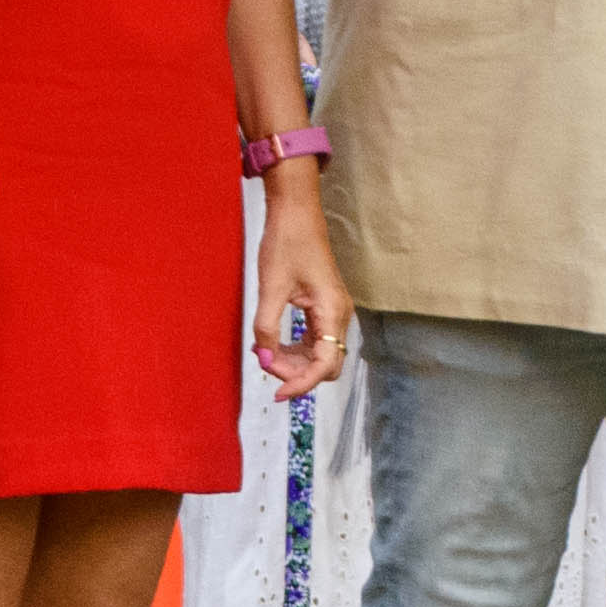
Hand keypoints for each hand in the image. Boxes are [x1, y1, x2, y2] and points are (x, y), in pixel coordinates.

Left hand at [251, 175, 351, 399]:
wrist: (296, 212)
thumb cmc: (285, 243)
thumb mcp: (271, 287)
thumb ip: (267, 328)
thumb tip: (265, 360)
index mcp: (332, 311)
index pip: (324, 364)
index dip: (301, 383)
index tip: (277, 394)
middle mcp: (340, 314)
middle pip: (326, 364)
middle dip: (297, 373)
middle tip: (265, 363)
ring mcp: (335, 310)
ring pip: (321, 353)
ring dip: (295, 361)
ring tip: (265, 353)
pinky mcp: (325, 306)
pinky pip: (316, 338)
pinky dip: (296, 348)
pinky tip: (274, 343)